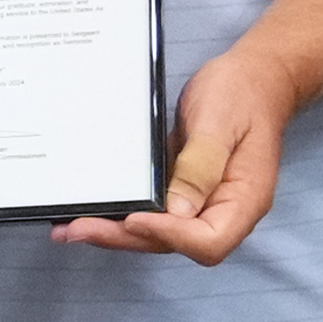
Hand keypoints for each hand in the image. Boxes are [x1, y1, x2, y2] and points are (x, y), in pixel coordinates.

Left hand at [55, 41, 298, 263]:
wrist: (252, 79)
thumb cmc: (242, 95)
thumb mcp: (220, 122)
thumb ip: (201, 165)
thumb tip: (177, 210)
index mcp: (243, 200)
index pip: (208, 241)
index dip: (170, 236)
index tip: (135, 219)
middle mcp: (222, 211)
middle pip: (173, 243)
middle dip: (125, 238)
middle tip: (77, 229)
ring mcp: (200, 204)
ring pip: (157, 233)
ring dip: (115, 232)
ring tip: (69, 227)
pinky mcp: (181, 193)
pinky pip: (152, 212)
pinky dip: (122, 214)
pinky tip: (89, 211)